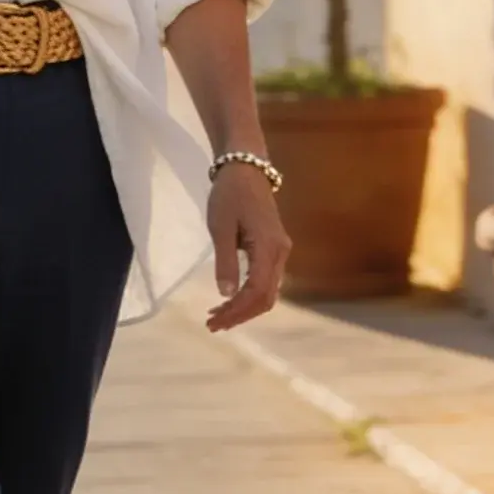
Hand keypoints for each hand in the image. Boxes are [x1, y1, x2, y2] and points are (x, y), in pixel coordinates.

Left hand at [205, 164, 289, 331]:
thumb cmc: (230, 195)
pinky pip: (266, 280)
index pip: (256, 291)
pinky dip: (248, 295)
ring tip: (217, 316)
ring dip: (244, 307)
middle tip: (212, 325)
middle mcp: (280, 253)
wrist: (246, 169)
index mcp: (268, 247)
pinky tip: (229, 299)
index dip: (237, 310)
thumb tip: (225, 294)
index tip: (215, 321)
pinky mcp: (274, 248)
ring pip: (267, 291)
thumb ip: (225, 261)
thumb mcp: (220, 227)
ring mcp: (280, 251)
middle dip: (240, 315)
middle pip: (266, 297)